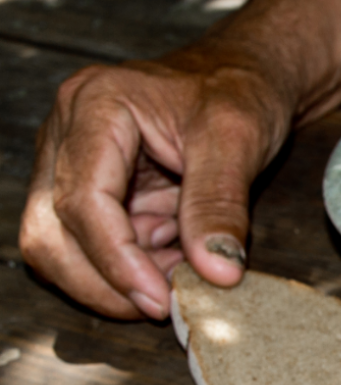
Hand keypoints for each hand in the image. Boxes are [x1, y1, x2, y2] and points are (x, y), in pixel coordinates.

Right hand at [19, 53, 292, 318]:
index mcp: (95, 106)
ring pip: (60, 247)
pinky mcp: (94, 192)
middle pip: (51, 230)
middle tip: (163, 306)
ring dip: (113, 281)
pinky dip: (129, 271)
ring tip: (175, 282)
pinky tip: (172, 268)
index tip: (159, 298)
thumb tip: (216, 272)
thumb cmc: (238, 92)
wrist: (244, 79)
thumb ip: (220, 204)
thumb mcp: (238, 141)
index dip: (116, 259)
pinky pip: (91, 248)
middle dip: (103, 281)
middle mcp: (68, 134)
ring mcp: (73, 165)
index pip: (82, 200)